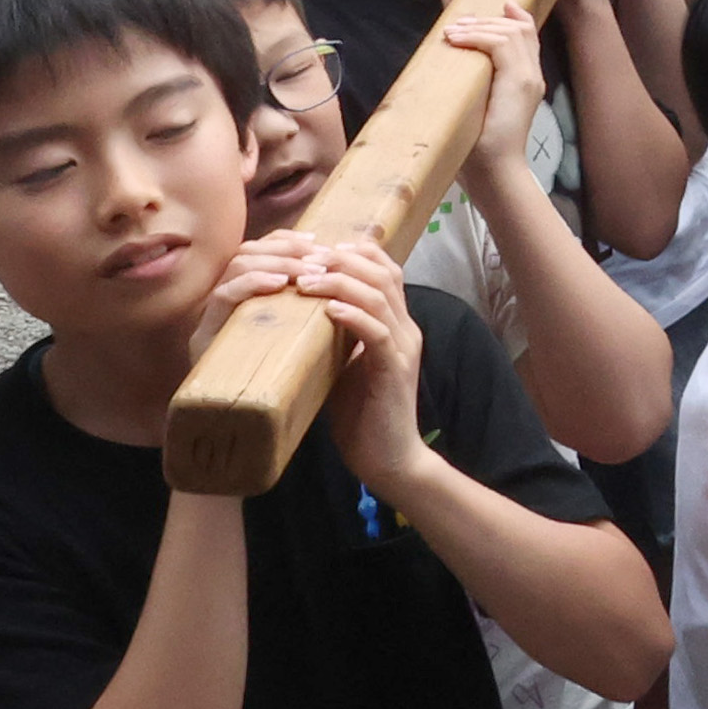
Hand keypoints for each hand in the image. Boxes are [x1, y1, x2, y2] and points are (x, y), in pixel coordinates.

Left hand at [284, 232, 434, 495]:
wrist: (389, 460)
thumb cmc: (363, 417)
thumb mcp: (346, 368)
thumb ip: (336, 340)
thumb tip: (301, 317)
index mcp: (396, 325)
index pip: (386, 270)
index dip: (355, 252)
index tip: (317, 248)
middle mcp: (406, 330)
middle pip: (384, 273)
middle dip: (343, 258)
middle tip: (307, 257)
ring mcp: (403, 348)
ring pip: (379, 295)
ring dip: (341, 281)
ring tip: (308, 278)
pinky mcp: (394, 370)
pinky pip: (376, 332)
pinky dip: (353, 314)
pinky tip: (328, 309)